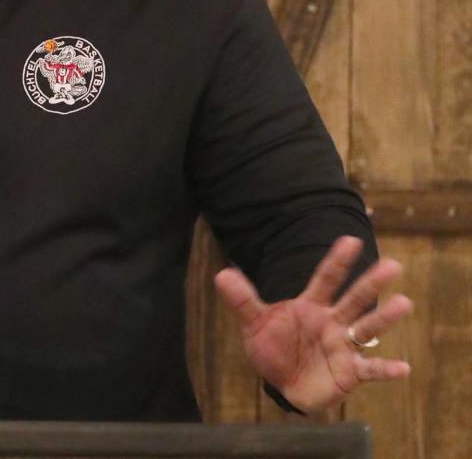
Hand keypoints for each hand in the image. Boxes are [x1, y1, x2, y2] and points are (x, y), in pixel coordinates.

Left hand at [214, 235, 412, 412]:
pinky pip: (370, 369)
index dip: (337, 260)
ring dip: (384, 318)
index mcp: (310, 305)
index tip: (351, 240)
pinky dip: (386, 369)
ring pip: (366, 329)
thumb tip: (221, 273)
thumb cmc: (273, 347)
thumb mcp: (254, 323)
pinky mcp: (350, 372)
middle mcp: (332, 321)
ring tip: (403, 302)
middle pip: (353, 299)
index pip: (325, 279)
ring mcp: (343, 346)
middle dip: (371, 283)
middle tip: (393, 265)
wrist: (281, 384)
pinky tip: (404, 367)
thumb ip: (242, 300)